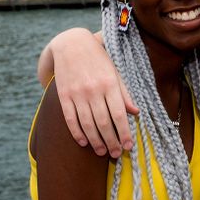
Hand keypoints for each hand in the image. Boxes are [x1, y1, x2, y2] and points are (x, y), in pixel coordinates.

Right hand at [40, 28, 137, 157]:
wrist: (71, 44)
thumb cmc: (98, 59)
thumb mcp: (115, 71)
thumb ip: (124, 92)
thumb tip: (135, 112)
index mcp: (110, 84)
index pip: (119, 114)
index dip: (124, 133)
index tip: (129, 146)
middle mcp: (93, 90)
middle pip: (104, 122)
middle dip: (111, 141)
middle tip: (117, 154)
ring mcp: (77, 93)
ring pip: (87, 124)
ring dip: (95, 141)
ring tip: (102, 152)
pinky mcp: (64, 95)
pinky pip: (70, 119)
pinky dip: (77, 132)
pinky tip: (84, 142)